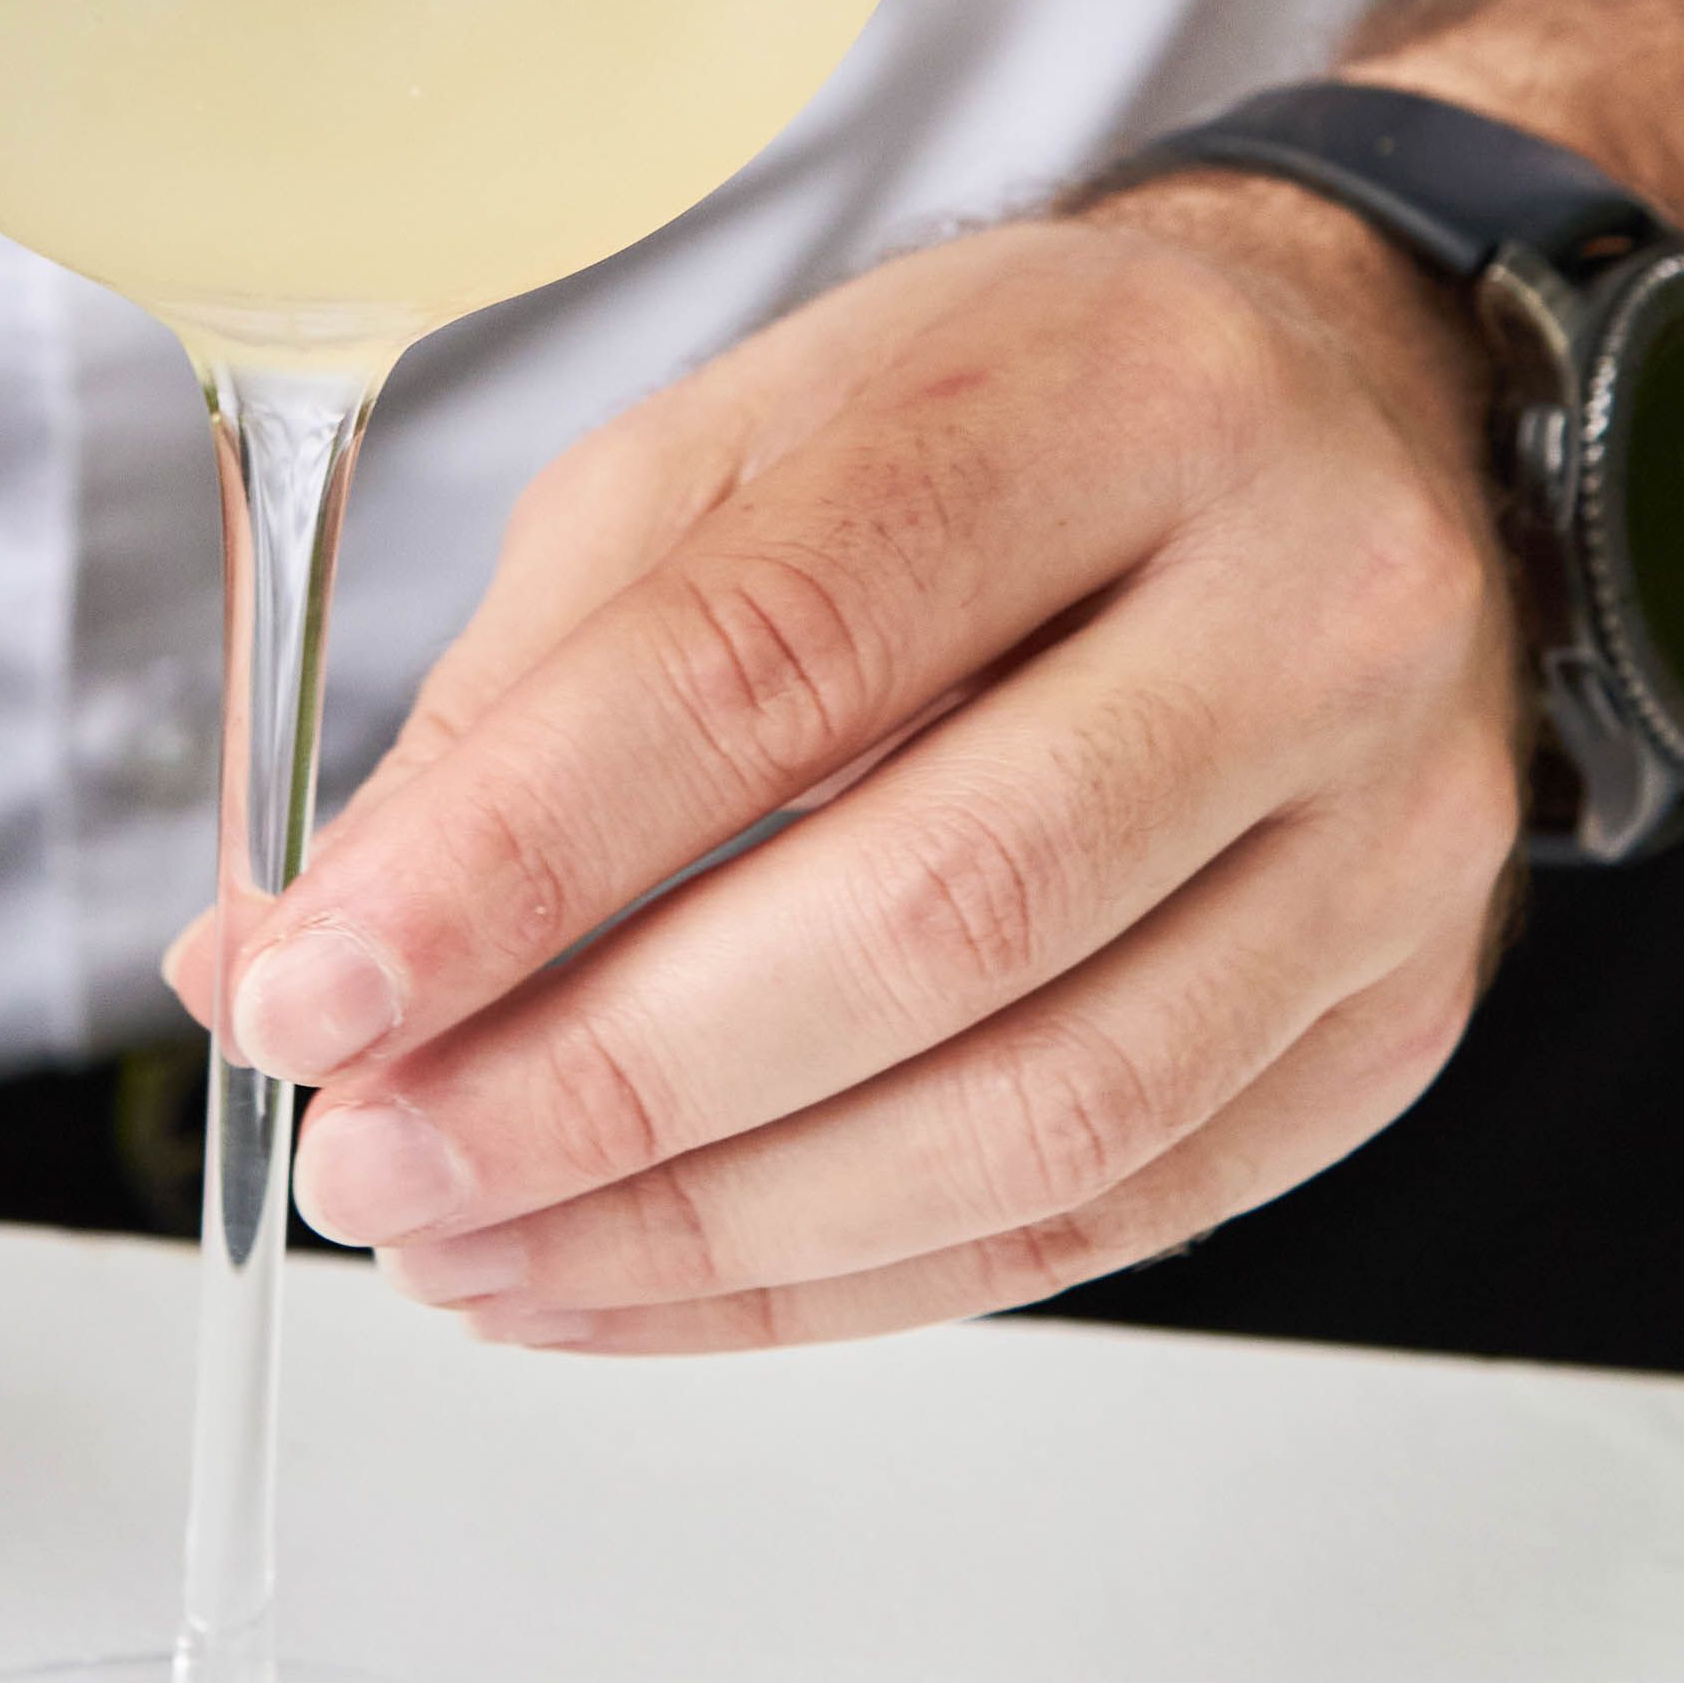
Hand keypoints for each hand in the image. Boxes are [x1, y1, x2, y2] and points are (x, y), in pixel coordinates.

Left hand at [183, 192, 1525, 1350]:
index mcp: (1107, 399)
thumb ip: (520, 697)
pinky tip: (652, 1280)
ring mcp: (1388, 834)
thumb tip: (285, 952)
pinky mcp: (1398, 1016)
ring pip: (1040, 1110)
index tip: (314, 988)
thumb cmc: (1015, 426)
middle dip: (602, 1081)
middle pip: (936, 908)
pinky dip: (844, 1283)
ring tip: (475, 1256)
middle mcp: (1300, 608)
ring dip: (710, 1229)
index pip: (780, 653)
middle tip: (376, 1162)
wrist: (1365, 420)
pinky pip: (1109, 1217)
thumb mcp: (744, 449)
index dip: (521, 852)